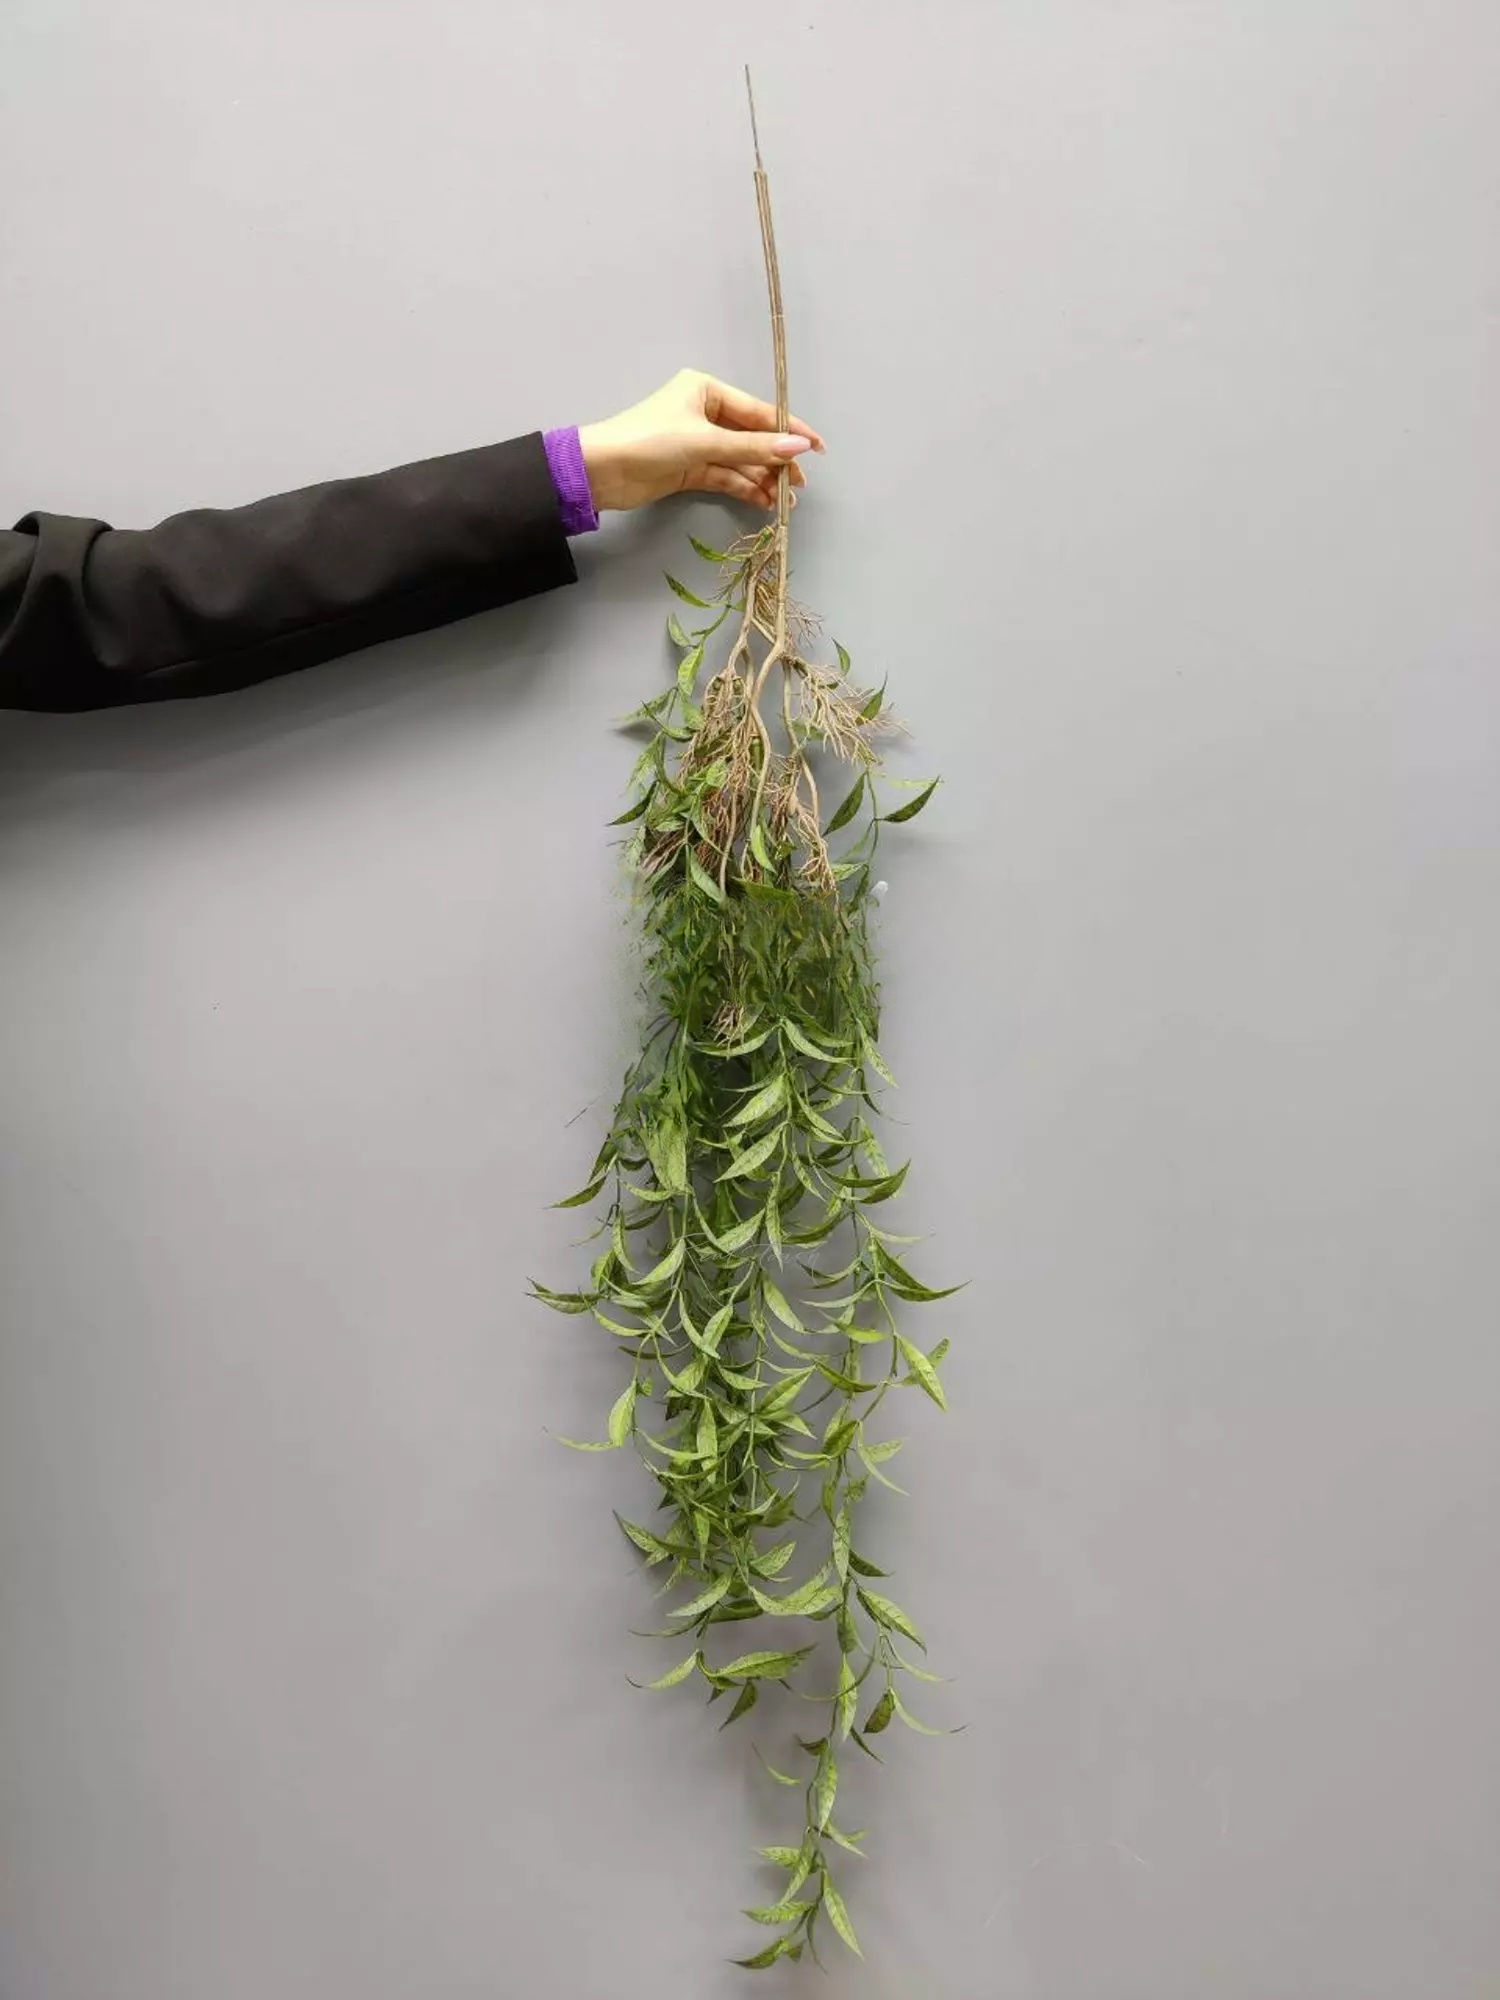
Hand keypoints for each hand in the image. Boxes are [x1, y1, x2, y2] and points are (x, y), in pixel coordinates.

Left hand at [579, 368, 824, 513]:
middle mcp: (704, 412)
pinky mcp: (690, 468)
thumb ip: (754, 448)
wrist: (602, 471)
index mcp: (707, 390)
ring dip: (762, 479)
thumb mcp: (705, 442)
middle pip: (752, 437)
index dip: (789, 430)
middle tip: (798, 485)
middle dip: (775, 461)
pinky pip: (726, 476)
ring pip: (740, 460)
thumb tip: (798, 447)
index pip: (758, 411)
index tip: (816, 448)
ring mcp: (697, 441)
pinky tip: (762, 501)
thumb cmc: (648, 441)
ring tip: (783, 501)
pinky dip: (744, 487)